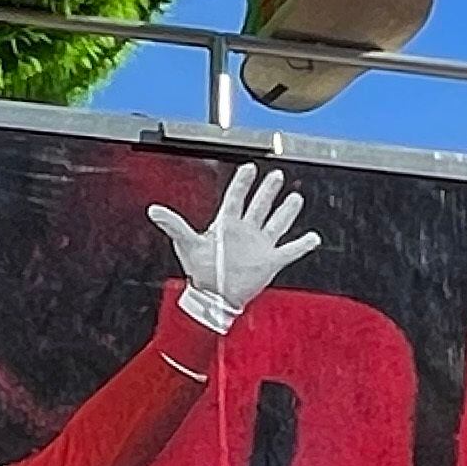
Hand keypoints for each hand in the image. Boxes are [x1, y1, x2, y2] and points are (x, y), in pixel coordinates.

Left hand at [146, 162, 323, 331]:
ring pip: (276, 223)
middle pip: (259, 205)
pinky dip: (302, 244)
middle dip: (268, 190)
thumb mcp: (187, 244)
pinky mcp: (269, 261)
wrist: (214, 298)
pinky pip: (290, 250)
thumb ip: (174, 225)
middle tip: (276, 175)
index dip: (242, 182)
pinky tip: (312, 237)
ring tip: (295, 198)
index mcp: (226, 225)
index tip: (249, 168)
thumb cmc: (201, 272)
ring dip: (286, 211)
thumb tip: (154, 210)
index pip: (236, 197)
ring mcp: (259, 245)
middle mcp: (245, 232)